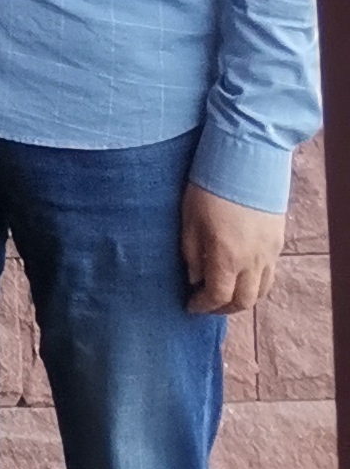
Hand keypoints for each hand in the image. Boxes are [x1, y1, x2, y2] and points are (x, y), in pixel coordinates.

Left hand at [181, 182, 283, 313]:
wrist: (246, 160)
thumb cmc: (209, 187)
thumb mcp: (190, 219)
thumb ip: (191, 253)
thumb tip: (194, 277)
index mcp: (227, 257)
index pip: (217, 296)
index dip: (203, 305)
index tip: (190, 305)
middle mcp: (252, 262)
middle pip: (243, 301)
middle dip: (223, 308)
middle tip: (207, 304)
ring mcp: (269, 253)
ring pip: (261, 291)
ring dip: (243, 298)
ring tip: (225, 294)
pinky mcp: (278, 242)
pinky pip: (270, 274)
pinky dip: (256, 283)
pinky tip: (242, 275)